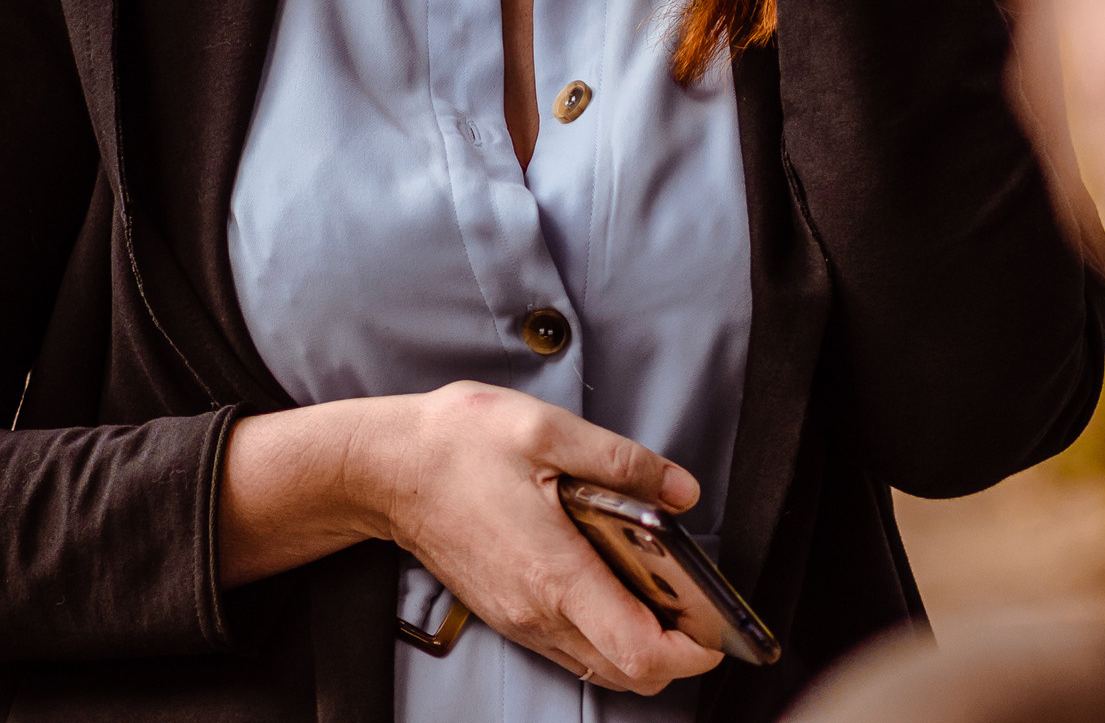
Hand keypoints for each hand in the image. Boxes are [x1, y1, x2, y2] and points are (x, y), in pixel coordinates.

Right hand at [219, 384, 720, 693]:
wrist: (385, 469)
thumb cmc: (458, 446)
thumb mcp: (550, 430)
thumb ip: (626, 462)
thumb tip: (682, 490)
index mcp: (556, 574)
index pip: (639, 652)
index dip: (692, 650)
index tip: (719, 625)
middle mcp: (538, 612)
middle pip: (627, 674)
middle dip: (677, 652)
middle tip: (700, 603)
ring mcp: (520, 619)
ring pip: (600, 666)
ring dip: (642, 644)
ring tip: (666, 591)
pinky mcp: (508, 613)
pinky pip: (572, 647)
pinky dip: (608, 632)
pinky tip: (619, 583)